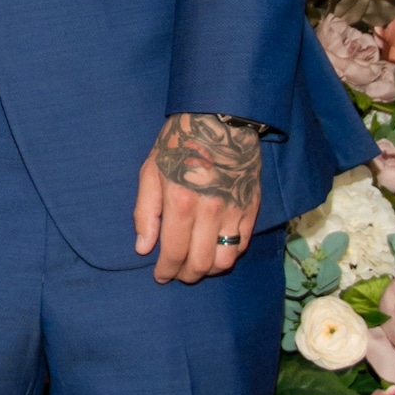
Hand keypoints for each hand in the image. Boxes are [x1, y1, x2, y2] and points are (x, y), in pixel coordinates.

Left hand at [135, 113, 262, 284]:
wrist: (219, 119)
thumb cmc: (178, 144)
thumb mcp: (150, 172)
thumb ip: (145, 213)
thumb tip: (143, 248)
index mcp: (180, 203)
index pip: (174, 253)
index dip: (165, 271)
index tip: (160, 276)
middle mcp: (209, 212)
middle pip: (200, 264)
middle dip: (185, 275)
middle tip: (177, 272)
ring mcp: (233, 211)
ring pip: (225, 261)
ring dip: (209, 270)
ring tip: (197, 264)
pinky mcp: (251, 208)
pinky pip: (242, 244)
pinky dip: (229, 254)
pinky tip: (216, 249)